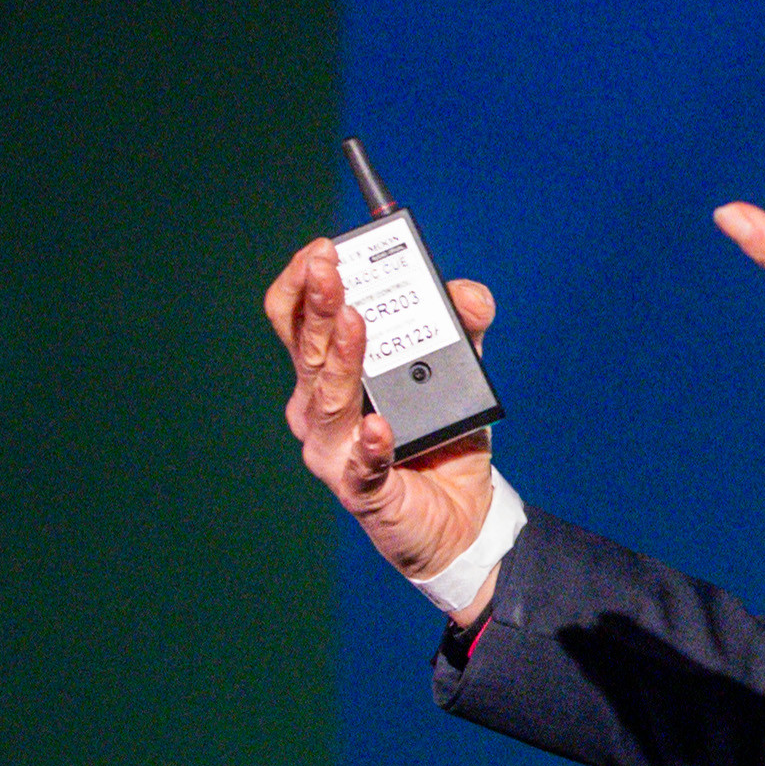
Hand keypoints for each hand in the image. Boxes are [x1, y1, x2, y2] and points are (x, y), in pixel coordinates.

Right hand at [265, 240, 503, 610]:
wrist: (464, 517)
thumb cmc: (442, 438)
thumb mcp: (461, 373)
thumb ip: (465, 328)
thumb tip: (467, 294)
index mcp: (332, 374)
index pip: (297, 323)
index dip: (303, 284)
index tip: (323, 249)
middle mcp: (320, 409)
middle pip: (305, 350)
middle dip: (316, 303)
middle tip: (327, 266)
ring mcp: (335, 451)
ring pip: (327, 400)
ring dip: (340, 358)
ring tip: (354, 321)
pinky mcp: (362, 490)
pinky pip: (362, 465)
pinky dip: (369, 445)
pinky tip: (379, 427)